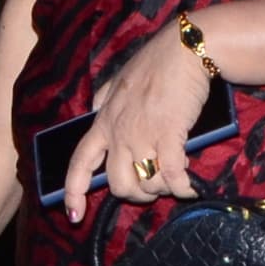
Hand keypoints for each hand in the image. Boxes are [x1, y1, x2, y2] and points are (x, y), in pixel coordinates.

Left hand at [61, 24, 214, 226]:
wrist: (183, 50)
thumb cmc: (154, 64)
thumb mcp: (117, 81)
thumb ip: (103, 100)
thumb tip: (94, 110)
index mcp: (103, 122)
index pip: (80, 162)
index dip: (74, 192)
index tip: (74, 214)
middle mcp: (118, 133)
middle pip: (119, 185)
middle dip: (137, 195)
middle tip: (152, 189)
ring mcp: (142, 135)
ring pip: (147, 184)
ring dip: (163, 189)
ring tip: (175, 179)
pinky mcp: (168, 135)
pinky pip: (172, 176)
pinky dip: (182, 188)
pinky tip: (190, 188)